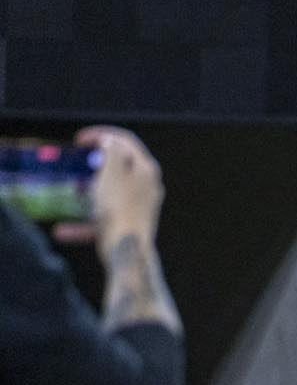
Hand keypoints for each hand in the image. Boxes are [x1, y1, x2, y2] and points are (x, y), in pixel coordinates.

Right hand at [79, 126, 162, 264]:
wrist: (127, 250)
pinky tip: (62, 230)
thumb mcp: (111, 172)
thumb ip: (111, 152)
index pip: (126, 141)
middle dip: (95, 164)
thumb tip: (111, 142)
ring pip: (109, 194)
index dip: (102, 134)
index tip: (79, 139)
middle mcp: (147, 187)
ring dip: (88, 192)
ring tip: (72, 191)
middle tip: (77, 162)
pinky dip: (84, 223)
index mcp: (146, 169)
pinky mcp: (129, 226)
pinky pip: (103, 220)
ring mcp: (139, 207)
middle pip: (120, 167)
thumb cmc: (118, 207)